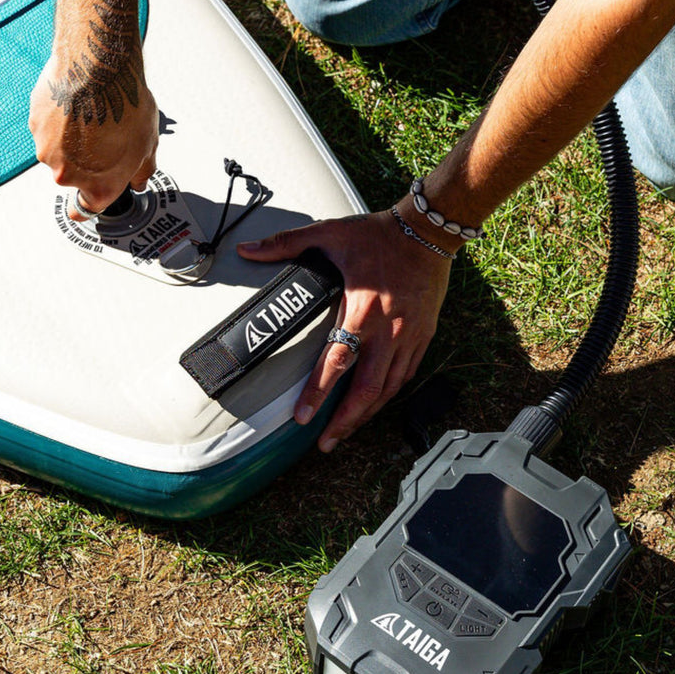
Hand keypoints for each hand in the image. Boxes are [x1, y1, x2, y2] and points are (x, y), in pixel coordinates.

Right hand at [29, 46, 158, 219]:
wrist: (97, 69)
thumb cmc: (124, 107)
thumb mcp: (147, 145)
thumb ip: (141, 172)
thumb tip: (138, 180)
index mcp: (96, 186)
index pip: (86, 209)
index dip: (86, 205)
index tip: (82, 207)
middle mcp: (66, 173)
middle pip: (74, 174)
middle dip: (87, 160)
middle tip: (104, 137)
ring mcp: (46, 148)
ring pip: (59, 150)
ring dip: (72, 138)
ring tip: (93, 115)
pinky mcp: (35, 123)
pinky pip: (48, 127)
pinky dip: (60, 119)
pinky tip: (78, 104)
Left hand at [237, 210, 451, 451]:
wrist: (428, 231)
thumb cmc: (378, 234)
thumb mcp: (329, 233)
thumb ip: (285, 243)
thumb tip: (246, 249)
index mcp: (362, 308)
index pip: (337, 361)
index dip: (318, 393)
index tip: (302, 418)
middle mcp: (388, 330)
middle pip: (368, 389)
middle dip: (345, 421)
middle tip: (325, 442)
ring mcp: (409, 336)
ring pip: (389, 389)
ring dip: (366, 414)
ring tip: (345, 431)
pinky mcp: (424, 336)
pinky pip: (406, 375)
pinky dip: (388, 394)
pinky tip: (374, 404)